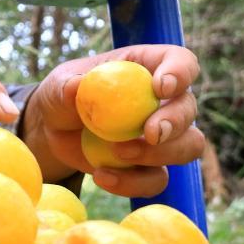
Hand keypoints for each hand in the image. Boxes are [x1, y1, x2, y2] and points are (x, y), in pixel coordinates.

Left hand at [23, 45, 204, 197]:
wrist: (55, 131)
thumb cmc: (62, 96)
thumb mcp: (57, 85)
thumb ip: (67, 86)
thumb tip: (76, 87)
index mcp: (147, 68)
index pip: (181, 61)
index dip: (180, 72)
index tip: (161, 88)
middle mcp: (163, 101)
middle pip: (188, 108)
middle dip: (174, 122)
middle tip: (150, 134)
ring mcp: (161, 135)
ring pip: (187, 147)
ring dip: (160, 154)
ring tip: (119, 152)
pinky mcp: (149, 166)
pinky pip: (156, 180)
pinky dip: (132, 182)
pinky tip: (101, 176)